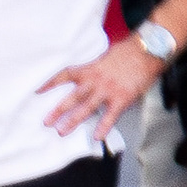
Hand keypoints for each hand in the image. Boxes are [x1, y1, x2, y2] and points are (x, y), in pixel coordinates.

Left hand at [39, 36, 161, 137]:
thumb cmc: (130, 50)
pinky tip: (97, 136)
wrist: (149, 50)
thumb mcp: (107, 56)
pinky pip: (111, 115)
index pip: (65, 75)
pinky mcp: (123, 97)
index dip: (50, 83)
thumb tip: (92, 74)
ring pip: (87, 108)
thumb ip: (97, 67)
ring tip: (62, 132)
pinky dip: (104, 126)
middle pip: (72, 97)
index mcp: (91, 69)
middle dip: (58, 110)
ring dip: (73, 120)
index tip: (38, 91)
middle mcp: (96, 80)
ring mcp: (108, 90)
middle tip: (46, 122)